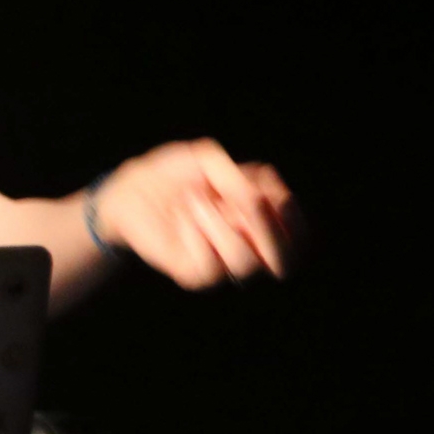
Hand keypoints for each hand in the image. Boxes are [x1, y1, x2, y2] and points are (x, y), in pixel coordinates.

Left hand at [91, 138, 298, 287]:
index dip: (296, 220)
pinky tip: (183, 216)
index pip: (301, 238)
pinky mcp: (196, 274)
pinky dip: (196, 233)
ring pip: (246, 263)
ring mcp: (223, 262)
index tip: (276, 194)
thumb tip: (255, 201)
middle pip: (285, 263)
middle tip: (251, 200)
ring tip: (198, 200)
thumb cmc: (176, 173)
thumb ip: (237, 177)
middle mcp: (248, 244)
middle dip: (271, 232)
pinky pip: (209, 266)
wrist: (132, 188)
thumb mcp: (209, 160)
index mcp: (262, 219)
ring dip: (222, 224)